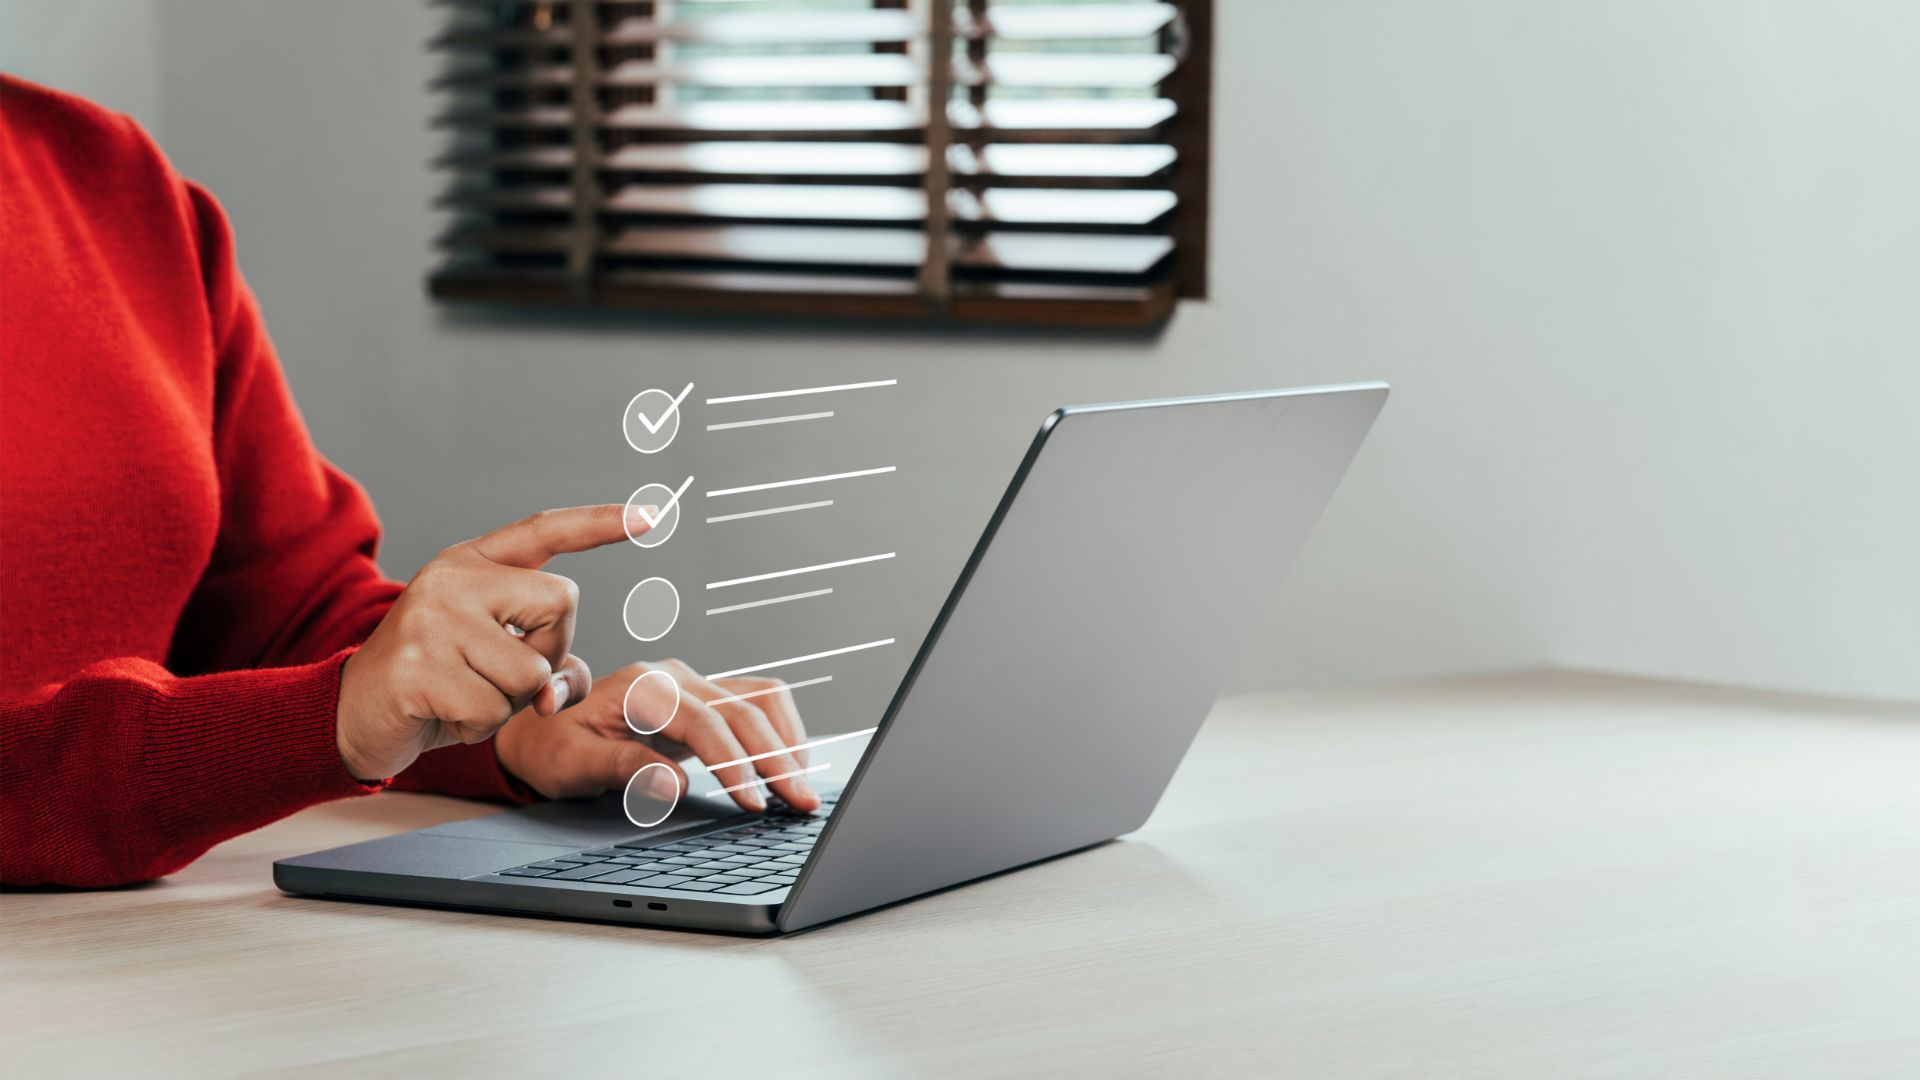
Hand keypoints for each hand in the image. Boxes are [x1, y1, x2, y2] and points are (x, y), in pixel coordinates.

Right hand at [336, 503, 646, 780]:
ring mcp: (431, 619)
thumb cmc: (438, 682)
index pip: (544, 529)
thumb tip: (559, 691)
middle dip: (551, 651)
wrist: (352, 712)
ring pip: (532, 671)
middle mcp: (452, 578)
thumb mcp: (497, 659)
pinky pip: (493, 711)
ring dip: (510, 703)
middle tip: (500, 672)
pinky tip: (445, 714)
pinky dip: (479, 728)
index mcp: (473, 562)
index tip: (652, 515)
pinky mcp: (416, 667)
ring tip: (465, 695)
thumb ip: (548, 660)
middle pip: (562, 605)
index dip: (600, 524)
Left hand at [494, 660, 819, 813]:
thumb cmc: (550, 747)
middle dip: (777, 758)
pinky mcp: (704, 700)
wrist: (538, 729)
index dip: (735, 764)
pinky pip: (756, 704)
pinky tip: (787, 766)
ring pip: (761, 698)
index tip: (754, 802)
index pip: (706, 723)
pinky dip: (779, 732)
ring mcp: (692, 685)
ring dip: (787, 741)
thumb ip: (624, 769)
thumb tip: (675, 783)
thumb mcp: (573, 764)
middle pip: (744, 710)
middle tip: (800, 802)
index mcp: (643, 688)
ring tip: (802, 786)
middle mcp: (674, 678)